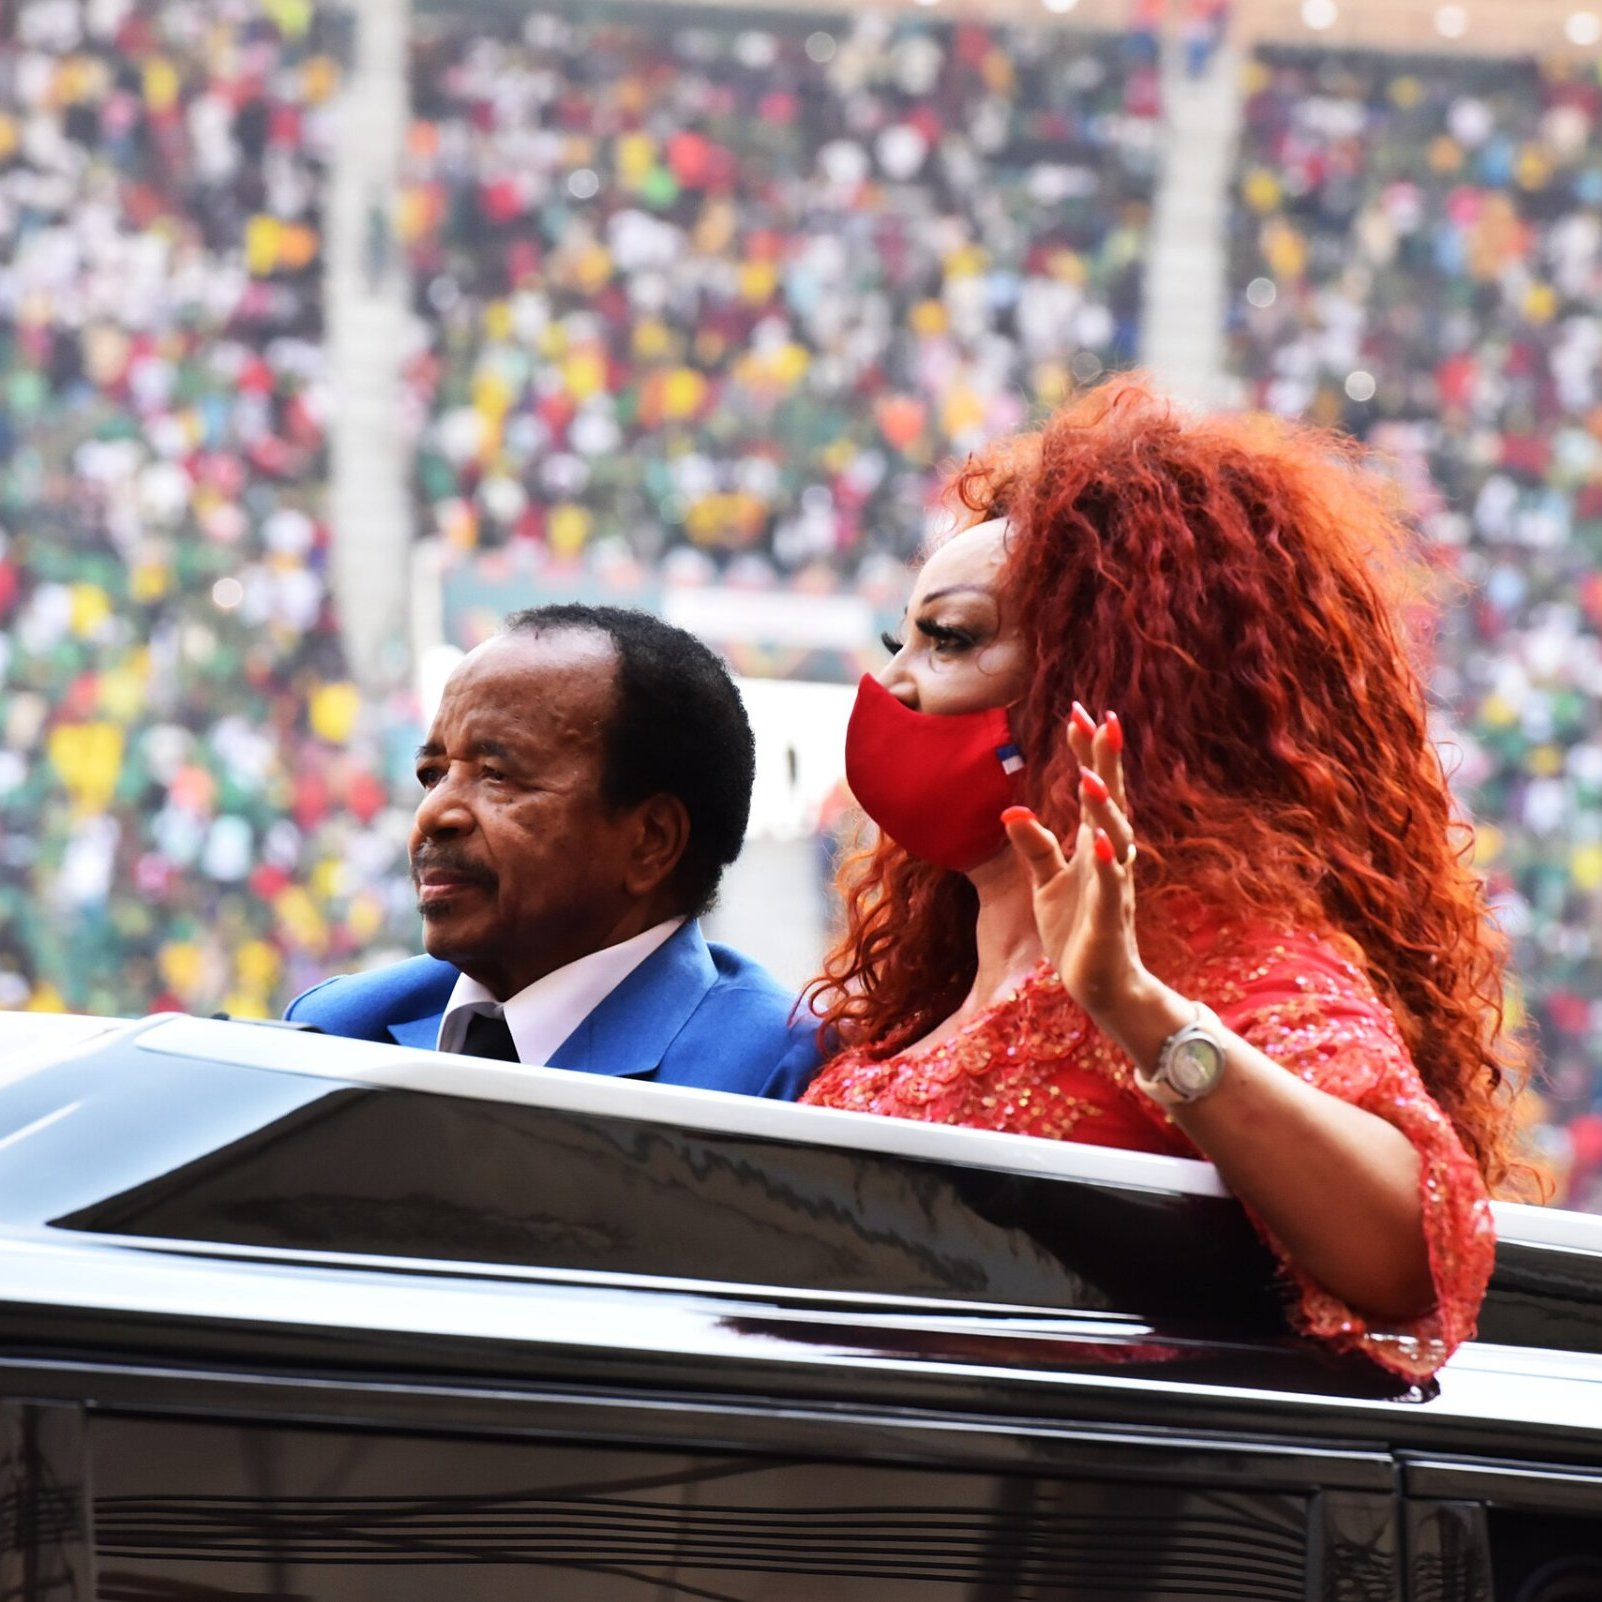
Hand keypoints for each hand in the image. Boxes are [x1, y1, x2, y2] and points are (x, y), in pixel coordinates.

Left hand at [1000, 703, 1147, 1024]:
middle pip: (1110, 802)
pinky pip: (1110, 886)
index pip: (1091, 790)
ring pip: (1114, 838)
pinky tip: (1098, 843)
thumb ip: (1034, 846)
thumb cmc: (1078, 930)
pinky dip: (1105, 864)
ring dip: (1104, 808)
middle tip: (1101, 720)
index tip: (1079, 711)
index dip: (1088, 753)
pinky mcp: (1110, 918)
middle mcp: (1110, 857)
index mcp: (1093, 845)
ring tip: (1091, 776)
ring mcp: (1113, 885)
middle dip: (1107, 762)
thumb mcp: (1046, 883)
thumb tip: (1012, 809)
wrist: (1104, 985)